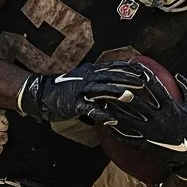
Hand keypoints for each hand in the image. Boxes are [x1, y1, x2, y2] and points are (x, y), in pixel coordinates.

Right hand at [16, 61, 147, 121]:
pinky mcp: (75, 103)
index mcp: (91, 70)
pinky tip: (113, 120)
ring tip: (131, 96)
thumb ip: (99, 78)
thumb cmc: (65, 88)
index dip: (129, 68)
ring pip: (102, 89)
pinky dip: (102, 114)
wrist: (43, 94)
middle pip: (111, 76)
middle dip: (128, 79)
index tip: (143, 70)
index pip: (114, 66)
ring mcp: (81, 90)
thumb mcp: (83, 78)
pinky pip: (91, 109)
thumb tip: (116, 80)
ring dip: (117, 93)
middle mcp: (87, 77)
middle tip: (144, 82)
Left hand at [89, 72, 186, 180]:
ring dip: (113, 109)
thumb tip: (177, 75)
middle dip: (121, 90)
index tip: (132, 66)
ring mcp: (150, 132)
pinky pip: (126, 137)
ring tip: (102, 102)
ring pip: (126, 118)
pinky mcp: (145, 145)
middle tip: (110, 81)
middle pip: (134, 100)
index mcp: (171, 107)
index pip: (153, 86)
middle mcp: (158, 118)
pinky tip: (105, 123)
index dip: (142, 74)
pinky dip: (115, 130)